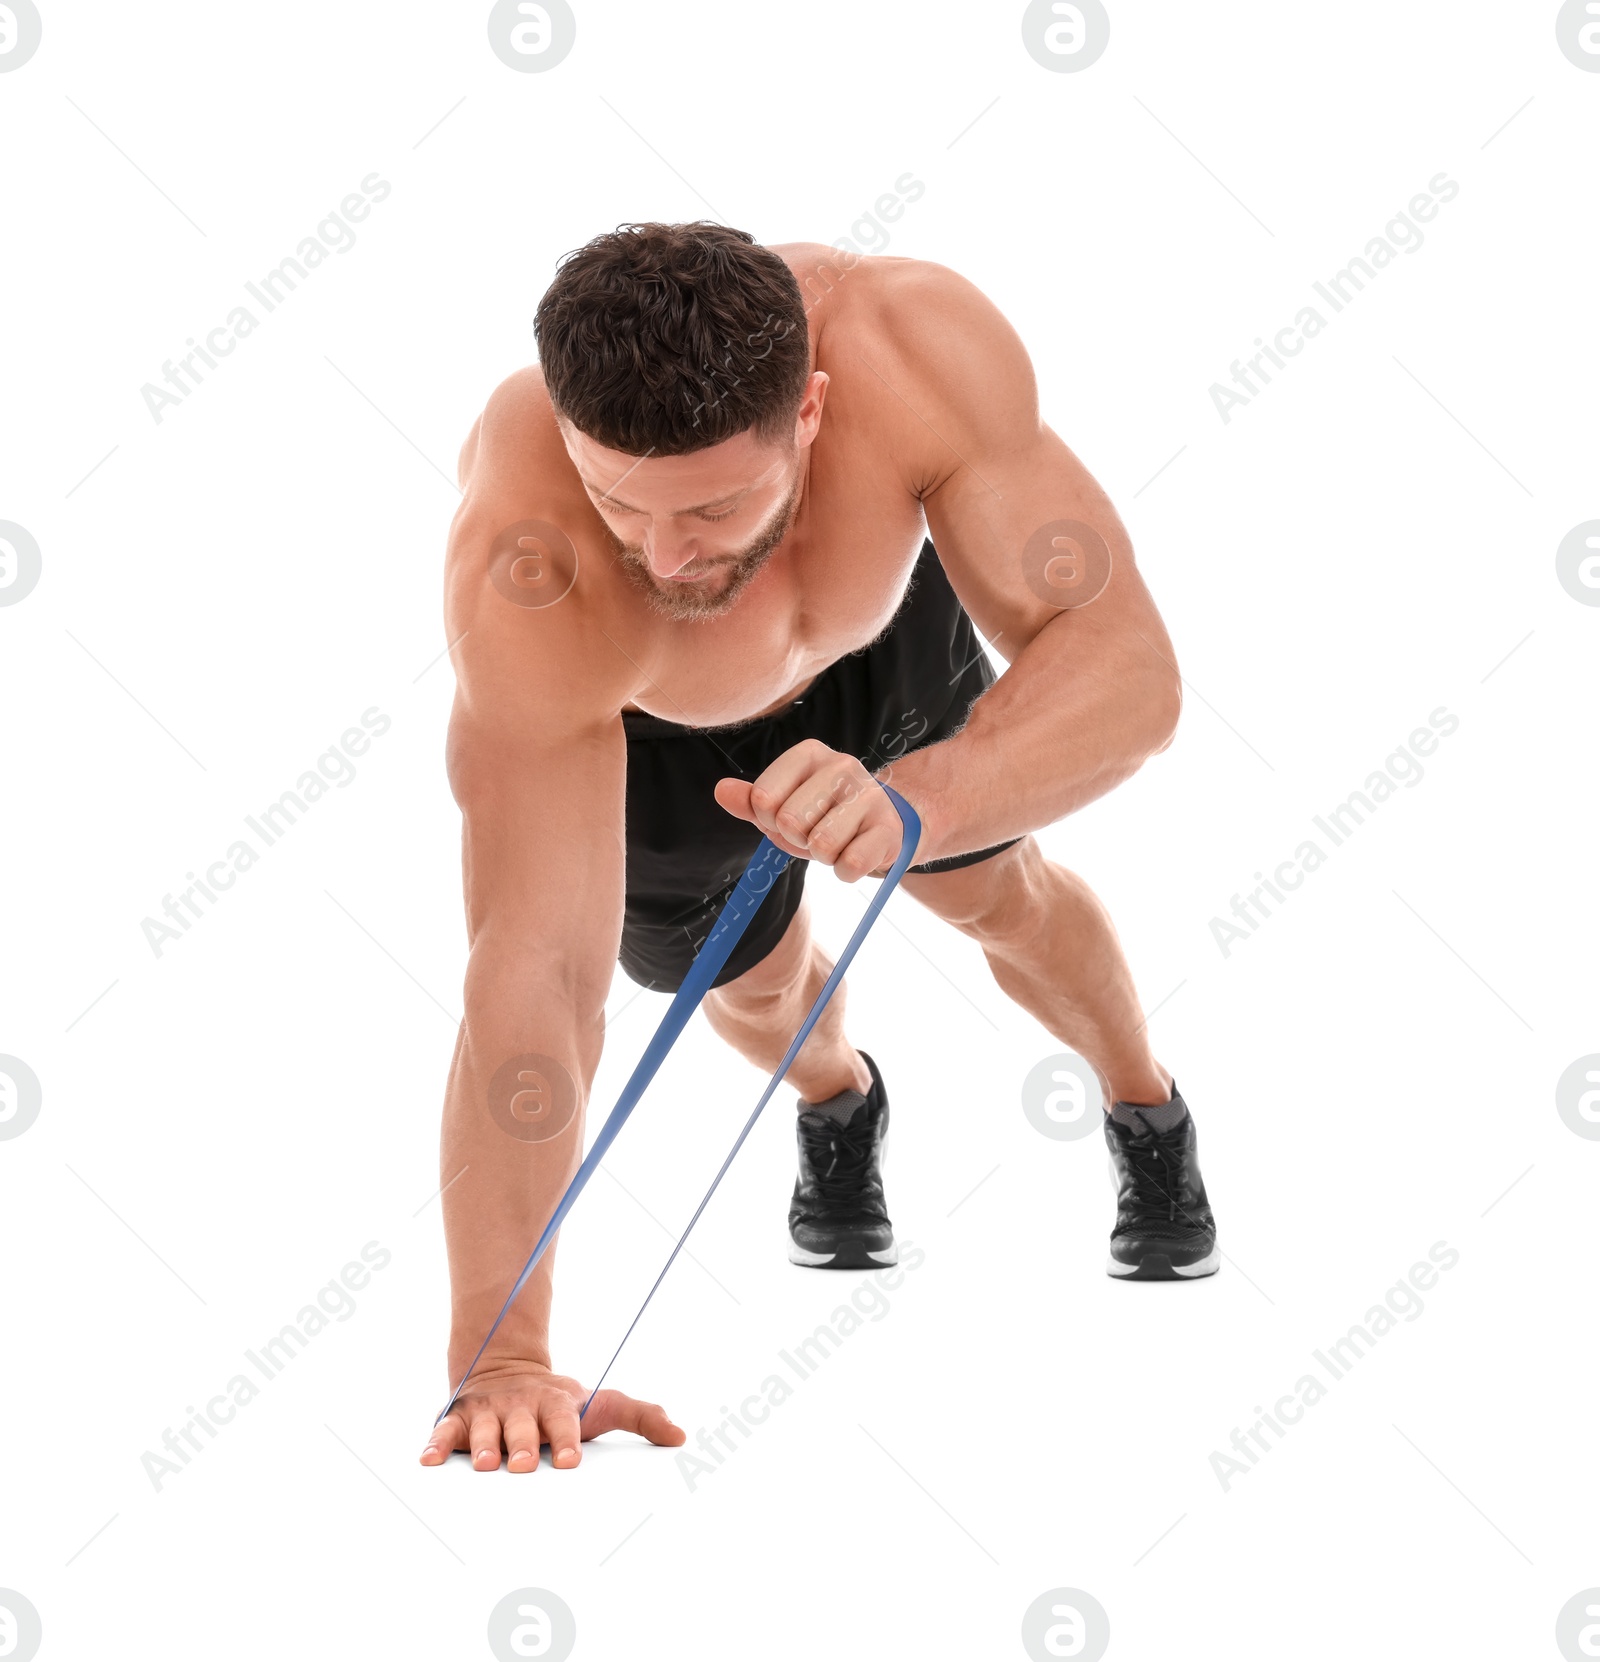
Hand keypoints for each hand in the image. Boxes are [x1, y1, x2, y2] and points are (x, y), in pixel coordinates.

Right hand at [420, 1363, 684, 1471]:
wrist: (507, 1366)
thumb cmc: (558, 1401)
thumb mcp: (600, 1403)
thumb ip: (640, 1415)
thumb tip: (681, 1436)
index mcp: (556, 1405)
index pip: (564, 1423)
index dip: (567, 1439)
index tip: (571, 1459)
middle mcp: (521, 1407)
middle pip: (522, 1428)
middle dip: (523, 1445)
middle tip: (523, 1464)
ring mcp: (489, 1413)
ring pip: (483, 1431)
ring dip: (483, 1447)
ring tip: (484, 1464)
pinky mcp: (459, 1419)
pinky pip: (445, 1431)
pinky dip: (436, 1444)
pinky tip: (429, 1461)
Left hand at [714, 740, 915, 879]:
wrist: (881, 825)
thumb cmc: (823, 814)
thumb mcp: (782, 805)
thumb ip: (750, 800)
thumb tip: (721, 791)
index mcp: (809, 753)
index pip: (762, 797)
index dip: (768, 820)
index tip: (787, 816)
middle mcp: (842, 765)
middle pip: (790, 821)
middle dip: (797, 839)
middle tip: (815, 831)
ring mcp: (870, 795)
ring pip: (821, 844)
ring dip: (823, 856)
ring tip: (837, 841)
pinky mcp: (889, 828)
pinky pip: (850, 865)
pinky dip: (845, 872)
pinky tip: (855, 853)